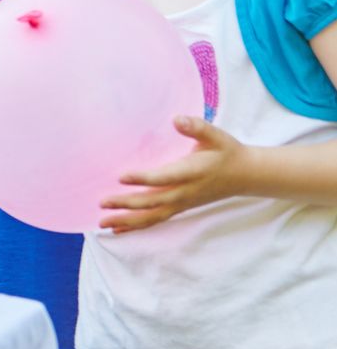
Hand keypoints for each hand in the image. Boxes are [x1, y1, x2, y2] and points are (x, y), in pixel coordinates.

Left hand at [102, 116, 244, 232]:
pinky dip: (137, 225)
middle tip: (102, 202)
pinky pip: (157, 219)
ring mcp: (183, 203)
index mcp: (192, 172)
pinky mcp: (181, 207)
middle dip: (127, 203)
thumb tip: (176, 119)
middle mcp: (186, 192)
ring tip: (102, 223)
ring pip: (153, 216)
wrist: (246, 175)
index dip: (143, 178)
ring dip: (128, 220)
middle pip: (153, 201)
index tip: (121, 176)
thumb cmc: (227, 151)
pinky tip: (117, 229)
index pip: (165, 178)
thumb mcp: (216, 136)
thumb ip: (196, 127)